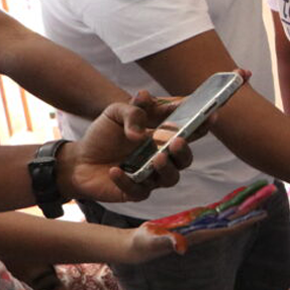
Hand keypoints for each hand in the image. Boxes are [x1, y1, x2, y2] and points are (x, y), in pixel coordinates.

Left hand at [58, 91, 192, 202]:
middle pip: (185, 159)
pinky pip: (139, 190)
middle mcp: (162, 157)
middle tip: (177, 141)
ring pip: (170, 178)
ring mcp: (150, 176)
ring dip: (166, 169)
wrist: (78, 161)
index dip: (202, 123)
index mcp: (162, 136)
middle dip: (185, 151)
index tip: (211, 115)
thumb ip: (133, 107)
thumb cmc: (102, 135)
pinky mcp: (135, 192)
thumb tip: (146, 98)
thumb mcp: (115, 112)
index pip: (188, 130)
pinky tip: (115, 170)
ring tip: (156, 159)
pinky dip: (127, 180)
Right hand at [131, 180, 275, 256]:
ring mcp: (202, 224)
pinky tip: (240, 195)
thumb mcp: (152, 241)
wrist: (138, 247)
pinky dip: (230, 201)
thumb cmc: (143, 245)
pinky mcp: (195, 219)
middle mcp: (205, 230)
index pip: (228, 227)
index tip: (263, 213)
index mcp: (199, 235)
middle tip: (271, 190)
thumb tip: (181, 247)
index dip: (245, 220)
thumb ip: (166, 242)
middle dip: (252, 204)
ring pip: (229, 211)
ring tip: (262, 189)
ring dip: (245, 201)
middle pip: (234, 216)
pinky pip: (218, 209)